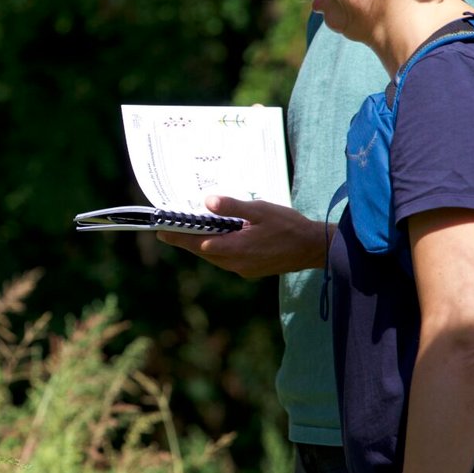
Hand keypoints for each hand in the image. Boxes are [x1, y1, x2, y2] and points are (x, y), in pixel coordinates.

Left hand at [157, 196, 328, 278]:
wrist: (313, 248)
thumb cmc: (288, 226)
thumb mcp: (260, 210)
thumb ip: (233, 206)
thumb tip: (207, 201)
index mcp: (235, 248)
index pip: (197, 243)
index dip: (178, 237)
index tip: (160, 232)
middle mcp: (235, 264)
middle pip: (203, 252)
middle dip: (186, 241)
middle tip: (170, 230)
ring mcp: (244, 269)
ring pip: (214, 257)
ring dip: (202, 245)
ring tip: (190, 232)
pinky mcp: (251, 271)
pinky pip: (227, 260)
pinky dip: (218, 249)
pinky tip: (219, 238)